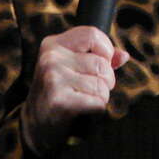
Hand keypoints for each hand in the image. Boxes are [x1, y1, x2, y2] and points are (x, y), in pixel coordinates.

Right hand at [21, 26, 129, 154]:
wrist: (35, 125)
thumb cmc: (59, 92)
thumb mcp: (72, 67)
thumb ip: (99, 57)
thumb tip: (123, 55)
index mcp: (53, 44)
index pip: (92, 34)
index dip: (105, 50)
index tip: (101, 63)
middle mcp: (51, 58)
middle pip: (102, 63)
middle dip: (106, 79)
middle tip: (92, 88)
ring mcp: (54, 78)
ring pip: (102, 84)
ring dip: (101, 96)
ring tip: (86, 99)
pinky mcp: (59, 100)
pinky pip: (98, 101)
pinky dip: (97, 108)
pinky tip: (83, 110)